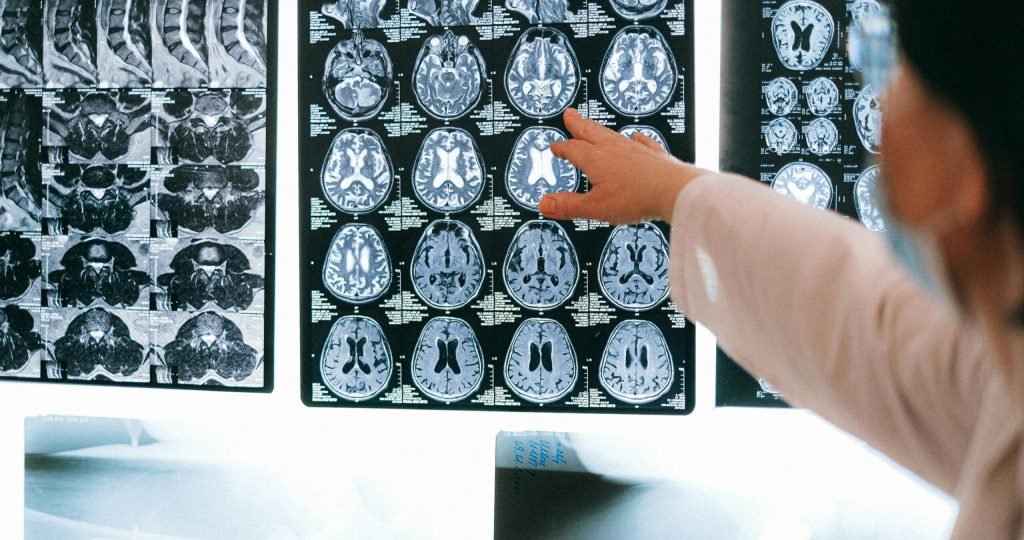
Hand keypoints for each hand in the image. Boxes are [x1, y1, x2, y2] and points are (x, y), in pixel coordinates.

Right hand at [540, 108, 708, 224]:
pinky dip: (636, 139)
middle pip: (590, 132)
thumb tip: (545, 204)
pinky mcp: (654, 154)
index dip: (562, 148)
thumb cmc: (636, 197)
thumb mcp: (595, 208)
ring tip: (595, 126)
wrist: (673, 190)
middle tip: (570, 114)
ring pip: (612, 134)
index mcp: (596, 159)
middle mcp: (614, 148)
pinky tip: (637, 137)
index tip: (555, 147)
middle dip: (578, 124)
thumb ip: (568, 206)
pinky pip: (642, 141)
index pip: (572, 149)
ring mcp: (635, 149)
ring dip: (600, 129)